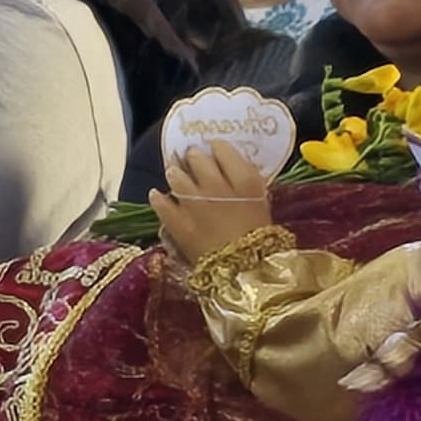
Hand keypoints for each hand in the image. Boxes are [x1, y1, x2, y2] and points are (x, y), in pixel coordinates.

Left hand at [150, 142, 275, 259]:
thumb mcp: (262, 204)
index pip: (222, 149)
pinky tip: (158, 195)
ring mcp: (193, 203)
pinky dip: (158, 198)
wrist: (246, 273)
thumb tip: (231, 167)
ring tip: (175, 174)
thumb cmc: (262, 240)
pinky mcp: (176, 222)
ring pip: (176, 175)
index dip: (216, 147)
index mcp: (244, 180)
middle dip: (194, 157)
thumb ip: (247, 182)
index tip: (214, 149)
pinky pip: (160, 202)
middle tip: (192, 159)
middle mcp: (216, 185)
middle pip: (197, 158)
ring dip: (175, 173)